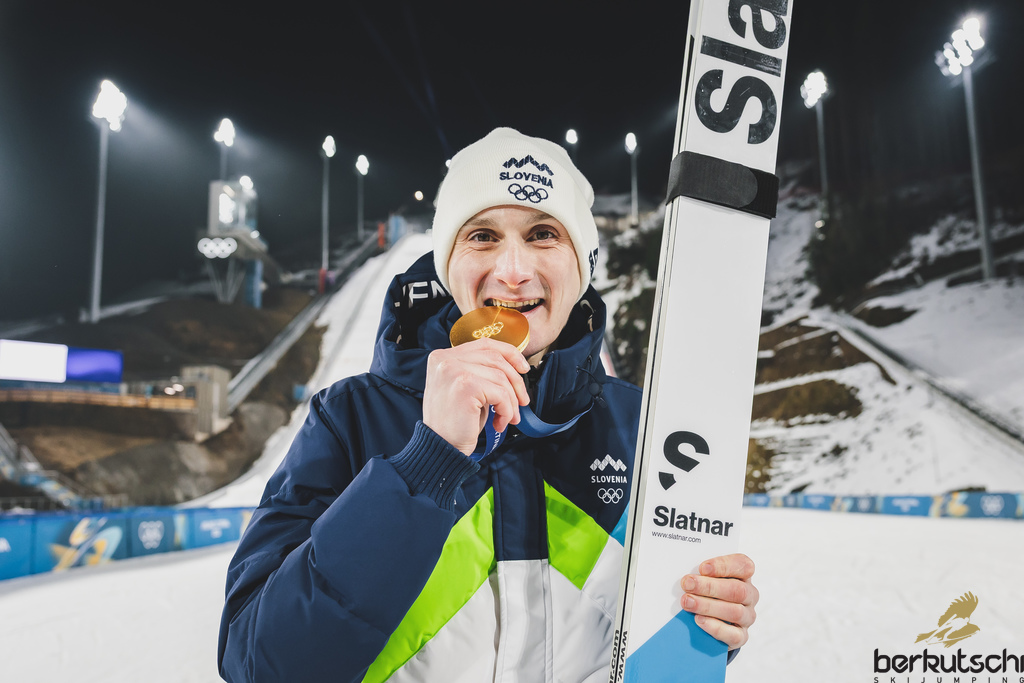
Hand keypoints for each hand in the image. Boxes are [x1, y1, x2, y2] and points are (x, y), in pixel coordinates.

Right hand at [423, 338, 530, 454]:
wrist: (441, 448)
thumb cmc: (454, 423)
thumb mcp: (465, 389)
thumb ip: (480, 371)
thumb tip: (515, 367)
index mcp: (443, 357)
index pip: (484, 344)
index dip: (509, 354)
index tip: (523, 368)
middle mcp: (445, 360)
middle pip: (496, 359)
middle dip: (516, 381)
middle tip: (522, 402)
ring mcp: (454, 371)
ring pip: (501, 377)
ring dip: (511, 401)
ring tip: (507, 417)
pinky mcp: (465, 386)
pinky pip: (500, 394)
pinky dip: (506, 410)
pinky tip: (499, 423)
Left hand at [680, 553, 757, 650]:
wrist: (707, 619)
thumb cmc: (704, 590)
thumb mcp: (704, 578)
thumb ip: (700, 574)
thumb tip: (687, 576)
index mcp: (743, 575)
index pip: (743, 566)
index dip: (723, 566)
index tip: (702, 568)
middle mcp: (749, 595)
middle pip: (737, 590)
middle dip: (710, 587)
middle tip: (687, 584)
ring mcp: (747, 617)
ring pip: (735, 612)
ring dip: (708, 606)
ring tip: (688, 602)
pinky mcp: (741, 636)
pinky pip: (733, 635)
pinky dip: (715, 627)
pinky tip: (699, 620)